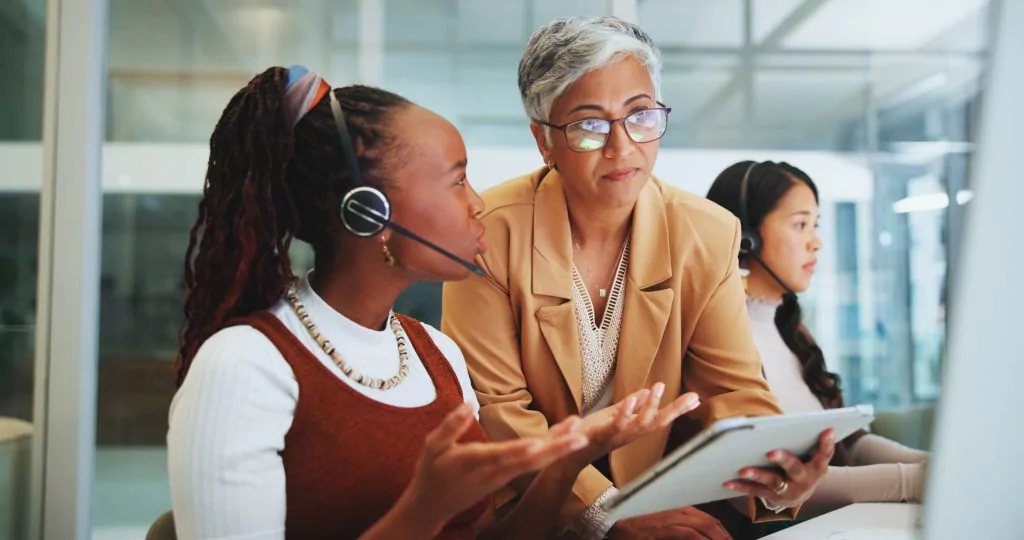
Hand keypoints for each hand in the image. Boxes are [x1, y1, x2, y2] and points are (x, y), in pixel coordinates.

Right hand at [399, 403, 588, 531]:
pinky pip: (532, 466)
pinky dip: (549, 453)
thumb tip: (469, 402)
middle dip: (556, 448)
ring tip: (580, 434)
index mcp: (473, 462)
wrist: (432, 507)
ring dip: (558, 449)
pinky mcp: (506, 479)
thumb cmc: (432, 472)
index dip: (519, 450)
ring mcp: (502, 477)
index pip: (499, 455)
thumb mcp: (432, 446)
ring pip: (534, 464)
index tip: (538, 443)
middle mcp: (493, 471)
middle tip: (581, 436)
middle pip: (529, 461)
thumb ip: (451, 425)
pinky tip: (564, 441)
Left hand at [569, 383, 699, 469]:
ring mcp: (617, 436)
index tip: (695, 398)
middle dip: (676, 410)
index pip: (661, 417)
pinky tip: (630, 399)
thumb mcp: (614, 415)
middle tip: (692, 397)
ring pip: (640, 424)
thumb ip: (631, 406)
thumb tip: (647, 392)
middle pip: (658, 422)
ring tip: (659, 387)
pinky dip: (625, 413)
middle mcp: (630, 434)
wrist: (569, 452)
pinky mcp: (602, 435)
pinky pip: (616, 425)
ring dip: (651, 406)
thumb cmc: (592, 433)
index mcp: (634, 428)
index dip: (678, 409)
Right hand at [607, 506, 731, 539]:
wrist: (615, 520)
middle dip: (723, 535)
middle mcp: (677, 511)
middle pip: (709, 521)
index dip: (721, 530)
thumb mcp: (661, 521)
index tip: (727, 537)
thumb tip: (693, 533)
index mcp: (678, 508)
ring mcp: (671, 519)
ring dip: (716, 537)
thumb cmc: (637, 522)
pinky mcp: (664, 528)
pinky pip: (687, 533)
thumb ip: (677, 525)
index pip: (707, 518)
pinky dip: (699, 539)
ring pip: (702, 526)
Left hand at [724, 428, 834, 509]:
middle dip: (783, 460)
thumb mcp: (814, 457)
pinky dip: (741, 486)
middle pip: (794, 469)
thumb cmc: (805, 466)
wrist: (801, 493)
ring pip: (773, 482)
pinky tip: (727, 481)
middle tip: (771, 452)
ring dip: (758, 475)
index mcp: (817, 468)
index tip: (826, 430)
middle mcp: (803, 481)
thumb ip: (817, 443)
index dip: (826, 443)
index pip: (824, 454)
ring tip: (743, 469)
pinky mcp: (772, 497)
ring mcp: (788, 491)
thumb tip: (826, 426)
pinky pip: (755, 491)